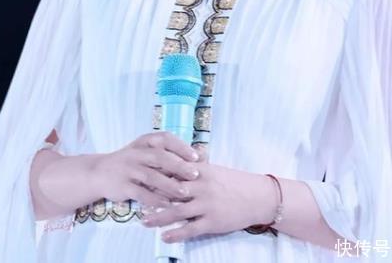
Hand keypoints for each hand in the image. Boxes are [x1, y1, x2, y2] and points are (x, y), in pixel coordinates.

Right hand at [93, 131, 201, 209]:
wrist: (100, 172)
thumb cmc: (131, 162)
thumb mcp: (146, 152)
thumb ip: (168, 154)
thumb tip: (201, 155)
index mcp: (144, 142)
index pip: (165, 139)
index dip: (181, 147)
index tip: (196, 157)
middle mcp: (137, 153)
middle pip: (160, 157)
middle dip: (179, 166)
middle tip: (195, 175)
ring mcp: (129, 169)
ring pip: (152, 176)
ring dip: (169, 184)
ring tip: (184, 193)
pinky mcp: (123, 185)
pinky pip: (141, 192)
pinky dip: (154, 199)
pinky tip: (166, 204)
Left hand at [140, 150, 276, 242]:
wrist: (257, 197)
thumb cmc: (234, 181)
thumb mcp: (214, 169)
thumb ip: (196, 165)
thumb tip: (179, 156)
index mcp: (200, 171)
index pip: (173, 170)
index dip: (155, 173)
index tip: (139, 175)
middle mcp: (201, 187)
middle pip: (170, 191)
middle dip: (151, 195)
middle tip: (134, 198)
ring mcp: (206, 205)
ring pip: (176, 212)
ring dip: (158, 217)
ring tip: (143, 220)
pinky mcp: (212, 222)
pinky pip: (190, 229)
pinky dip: (176, 233)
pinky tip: (164, 236)